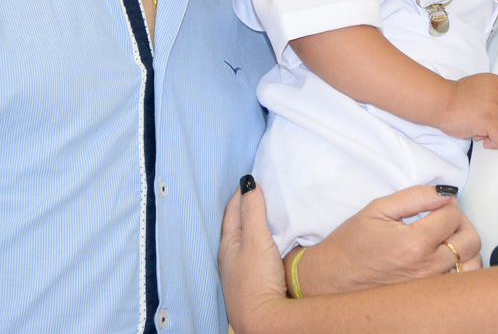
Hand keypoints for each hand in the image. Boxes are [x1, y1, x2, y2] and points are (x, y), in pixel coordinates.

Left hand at [219, 177, 288, 333]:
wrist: (263, 321)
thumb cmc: (256, 280)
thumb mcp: (256, 239)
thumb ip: (253, 210)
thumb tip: (248, 182)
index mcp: (228, 244)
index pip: (232, 210)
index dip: (241, 192)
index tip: (252, 177)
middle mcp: (231, 257)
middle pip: (236, 224)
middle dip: (245, 207)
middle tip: (258, 192)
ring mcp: (240, 271)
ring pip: (245, 240)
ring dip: (253, 225)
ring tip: (265, 214)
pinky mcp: (252, 282)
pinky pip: (254, 253)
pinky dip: (260, 241)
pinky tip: (269, 244)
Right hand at [291, 185, 480, 295]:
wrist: (333, 278)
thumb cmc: (351, 243)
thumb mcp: (377, 208)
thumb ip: (415, 196)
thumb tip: (445, 192)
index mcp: (414, 243)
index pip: (453, 214)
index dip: (446, 202)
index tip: (435, 202)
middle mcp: (427, 268)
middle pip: (470, 238)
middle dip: (461, 221)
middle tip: (443, 217)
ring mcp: (431, 287)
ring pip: (473, 263)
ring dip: (464, 245)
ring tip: (445, 237)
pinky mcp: (430, 297)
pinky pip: (463, 282)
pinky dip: (462, 266)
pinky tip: (446, 258)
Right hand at [440, 72, 497, 147]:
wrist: (439, 101)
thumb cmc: (454, 97)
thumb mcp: (478, 85)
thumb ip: (493, 94)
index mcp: (496, 82)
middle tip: (484, 123)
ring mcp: (495, 107)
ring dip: (497, 132)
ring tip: (482, 131)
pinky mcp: (489, 121)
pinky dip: (496, 143)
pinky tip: (486, 141)